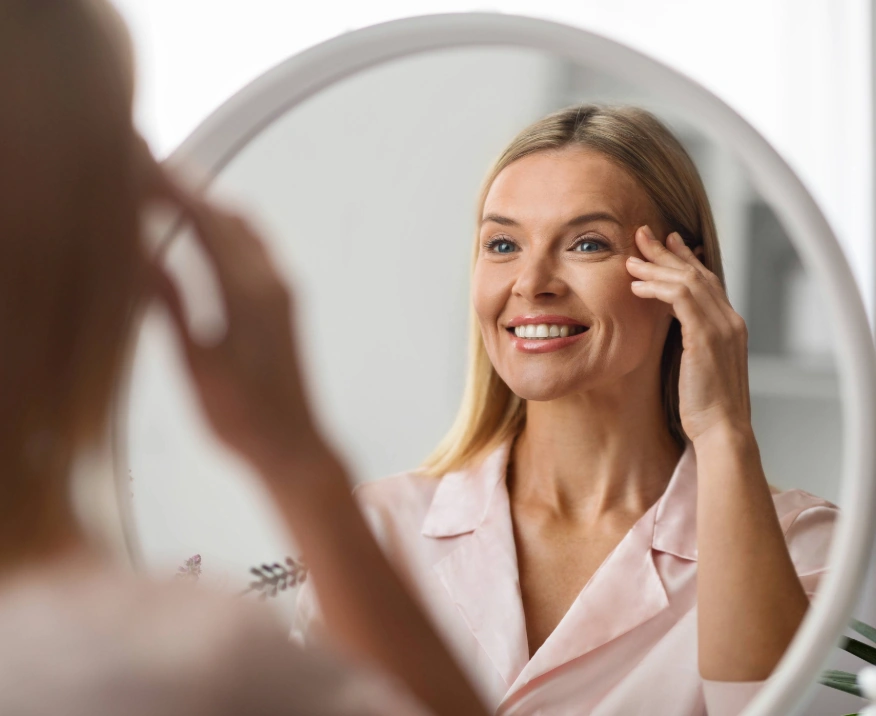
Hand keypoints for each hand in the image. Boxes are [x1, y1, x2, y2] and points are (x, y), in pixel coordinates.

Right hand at [148, 167, 327, 476]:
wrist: (293, 446)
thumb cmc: (245, 417)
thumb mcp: (196, 365)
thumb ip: (171, 306)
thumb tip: (143, 256)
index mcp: (249, 293)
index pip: (206, 222)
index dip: (172, 190)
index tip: (143, 165)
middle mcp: (274, 284)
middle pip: (228, 216)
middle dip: (188, 190)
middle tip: (149, 171)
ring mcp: (285, 293)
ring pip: (246, 230)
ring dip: (210, 208)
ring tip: (172, 196)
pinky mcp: (287, 306)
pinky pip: (257, 248)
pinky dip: (228, 230)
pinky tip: (208, 238)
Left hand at [626, 226, 750, 441]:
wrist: (722, 430)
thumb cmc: (704, 406)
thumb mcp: (696, 367)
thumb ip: (688, 343)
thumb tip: (666, 332)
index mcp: (729, 326)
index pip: (708, 281)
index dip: (686, 258)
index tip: (667, 242)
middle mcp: (730, 320)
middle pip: (697, 273)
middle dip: (667, 251)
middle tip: (642, 233)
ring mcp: (722, 327)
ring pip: (688, 280)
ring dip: (656, 267)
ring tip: (631, 259)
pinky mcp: (707, 338)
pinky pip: (682, 299)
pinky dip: (659, 288)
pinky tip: (638, 286)